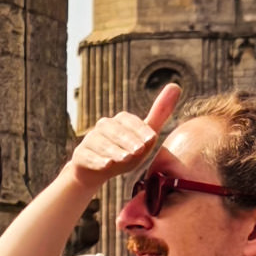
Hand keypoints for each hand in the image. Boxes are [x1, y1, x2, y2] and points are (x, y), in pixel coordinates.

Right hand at [66, 78, 181, 198]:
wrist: (98, 170)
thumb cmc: (126, 151)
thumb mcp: (145, 136)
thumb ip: (159, 114)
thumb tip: (176, 85)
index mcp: (120, 121)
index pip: (130, 122)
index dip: (140, 130)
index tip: (151, 139)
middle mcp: (104, 127)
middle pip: (115, 131)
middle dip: (127, 141)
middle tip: (138, 151)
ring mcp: (90, 140)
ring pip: (100, 142)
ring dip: (112, 150)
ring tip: (123, 158)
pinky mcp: (80, 154)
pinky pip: (87, 156)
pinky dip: (96, 160)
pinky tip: (105, 165)